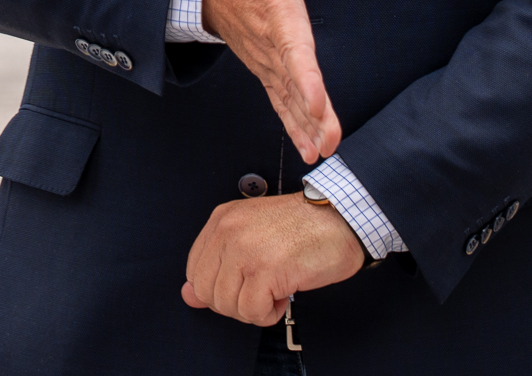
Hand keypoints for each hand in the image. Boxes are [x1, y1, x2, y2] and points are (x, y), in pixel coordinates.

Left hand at [181, 192, 366, 324]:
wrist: (342, 218)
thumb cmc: (304, 226)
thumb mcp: (253, 235)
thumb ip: (218, 264)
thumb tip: (189, 296)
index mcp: (222, 219)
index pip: (195, 270)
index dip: (216, 289)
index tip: (240, 288)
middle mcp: (229, 232)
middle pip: (207, 291)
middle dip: (233, 303)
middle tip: (259, 293)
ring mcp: (246, 250)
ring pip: (227, 305)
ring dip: (253, 310)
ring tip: (273, 292)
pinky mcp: (267, 270)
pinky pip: (252, 312)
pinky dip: (269, 314)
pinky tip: (282, 297)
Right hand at [201, 0, 340, 160]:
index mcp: (277, 13)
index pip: (293, 47)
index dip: (305, 75)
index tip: (317, 101)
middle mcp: (271, 44)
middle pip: (292, 83)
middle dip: (310, 113)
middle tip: (329, 141)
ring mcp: (266, 61)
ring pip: (287, 98)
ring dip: (304, 126)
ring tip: (323, 153)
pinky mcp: (267, 70)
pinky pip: (282, 101)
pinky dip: (295, 125)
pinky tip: (311, 148)